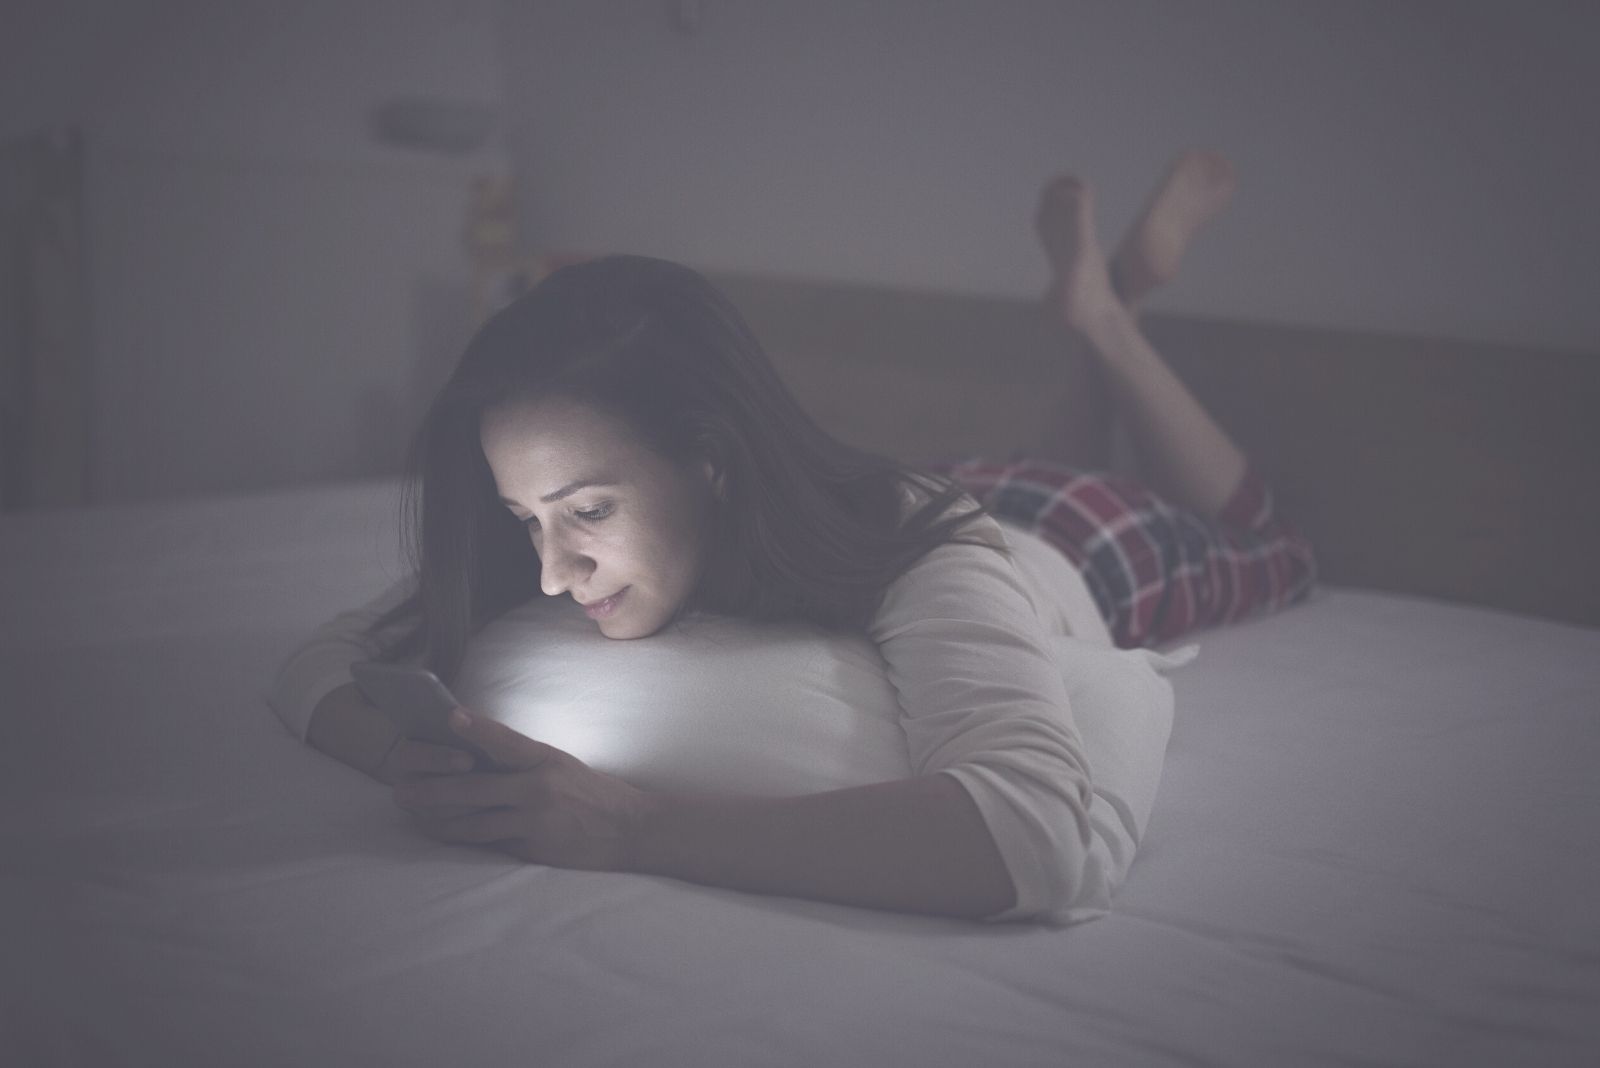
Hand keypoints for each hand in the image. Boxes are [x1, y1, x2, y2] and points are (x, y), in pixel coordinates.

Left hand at [390, 708, 656, 871]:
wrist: (630, 829)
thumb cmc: (591, 792)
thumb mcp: (559, 763)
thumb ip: (521, 760)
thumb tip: (475, 754)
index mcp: (544, 760)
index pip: (506, 741)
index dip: (477, 729)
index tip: (450, 717)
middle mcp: (537, 789)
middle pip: (473, 790)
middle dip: (431, 791)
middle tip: (400, 789)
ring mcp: (534, 821)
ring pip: (473, 822)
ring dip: (437, 819)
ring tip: (411, 813)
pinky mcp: (533, 848)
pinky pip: (490, 844)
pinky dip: (462, 838)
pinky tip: (442, 833)